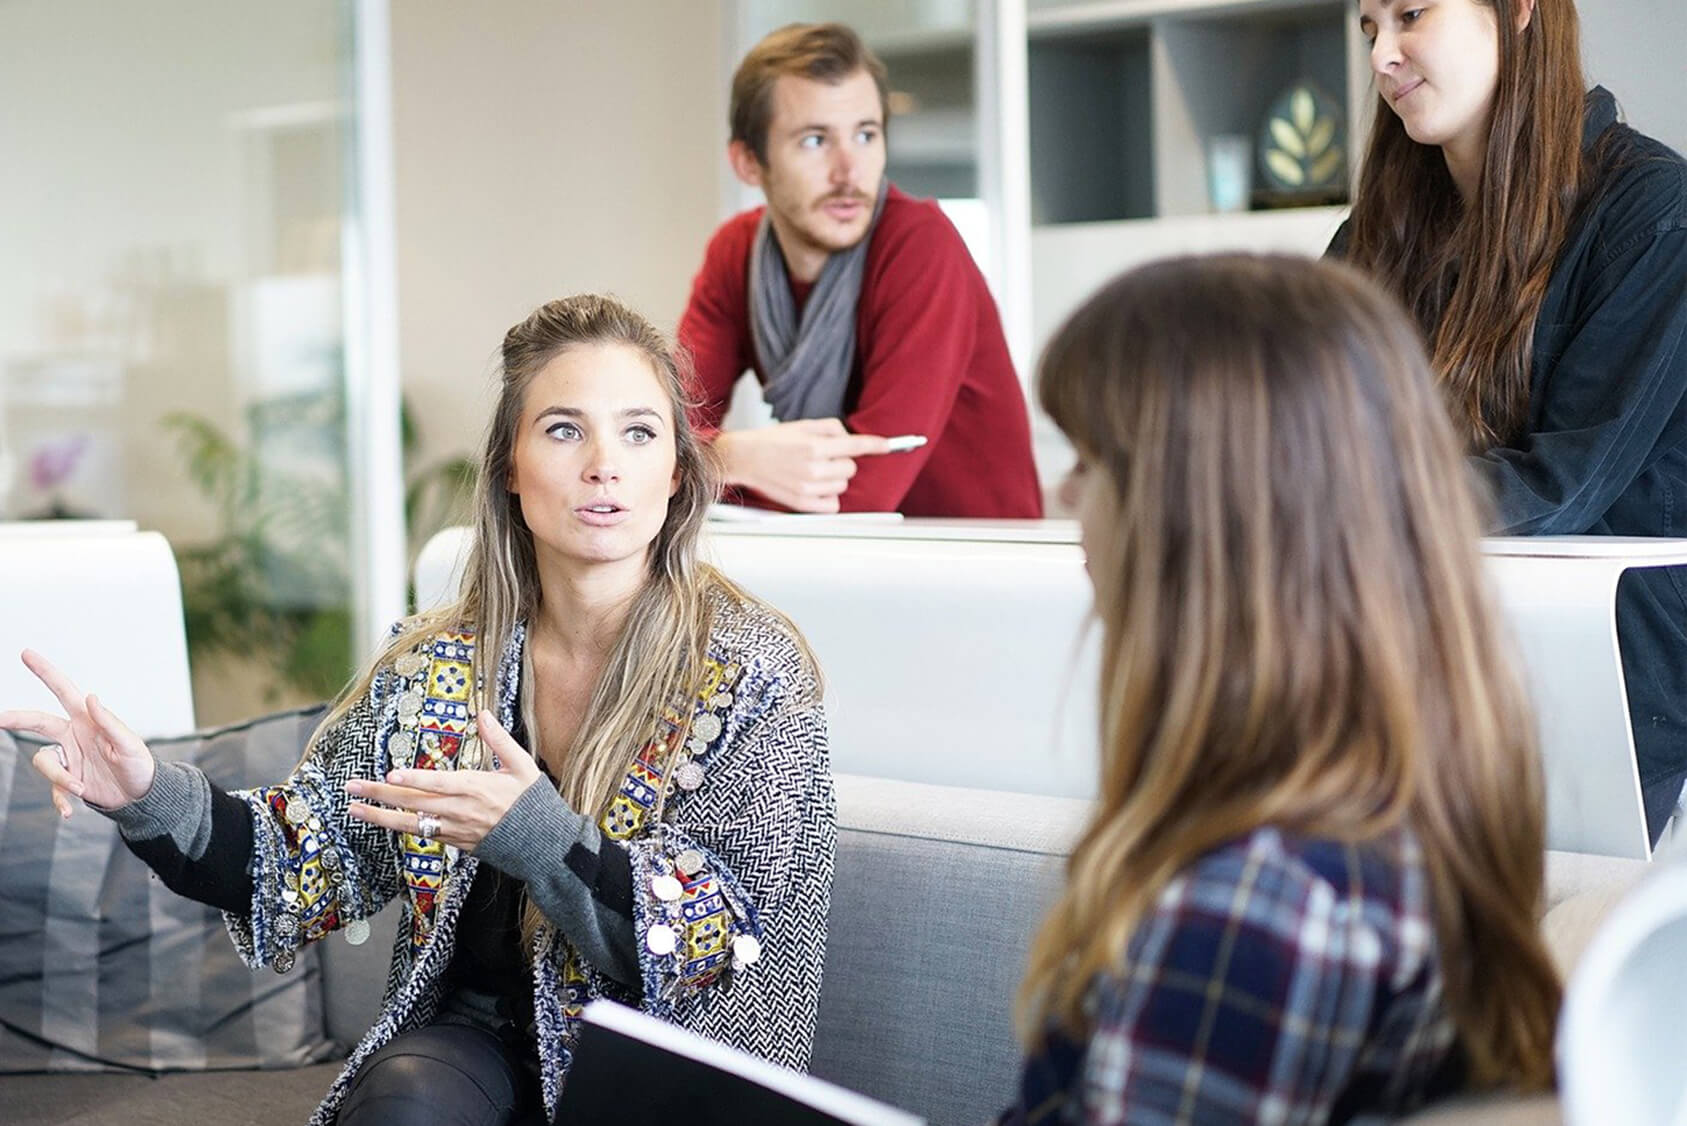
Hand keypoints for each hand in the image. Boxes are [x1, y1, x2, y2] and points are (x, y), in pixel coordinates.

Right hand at [0, 649, 156, 817]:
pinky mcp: (68, 779)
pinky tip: (68, 812)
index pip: (64, 691)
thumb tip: (92, 697)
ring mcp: (69, 758)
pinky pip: (53, 789)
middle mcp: (74, 735)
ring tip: (81, 789)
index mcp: (88, 720)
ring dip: (59, 778)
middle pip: (37, 722)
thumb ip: (110, 722)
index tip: (26, 654)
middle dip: (16, 719)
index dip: (46, 672)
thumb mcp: (129, 745)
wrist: (141, 796)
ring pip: (44, 762)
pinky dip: (59, 800)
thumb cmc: (140, 765)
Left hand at [346, 710, 543, 850]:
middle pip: (413, 802)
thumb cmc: (533, 802)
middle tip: (351, 787)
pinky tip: (383, 821)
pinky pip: (423, 834)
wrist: (542, 844)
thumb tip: (483, 714)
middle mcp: (460, 810)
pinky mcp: (455, 842)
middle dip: (380, 795)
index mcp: (476, 788)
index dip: (414, 780)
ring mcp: (455, 829)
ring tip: (354, 809)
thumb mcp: (522, 766)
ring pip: (410, 823)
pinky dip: (401, 827)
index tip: (390, 775)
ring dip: (380, 816)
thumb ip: (499, 740)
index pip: (438, 784)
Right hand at [713, 419, 892, 512]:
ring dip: (835, 479)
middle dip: (843, 461)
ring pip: (843, 486)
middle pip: (851, 468)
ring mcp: (807, 488)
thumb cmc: (773, 441)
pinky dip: (829, 496)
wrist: (745, 458)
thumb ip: (831, 429)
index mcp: (813, 446)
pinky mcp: (802, 504)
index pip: (855, 446)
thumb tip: (852, 439)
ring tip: (814, 470)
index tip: (888, 446)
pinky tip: (816, 486)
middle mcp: (812, 468)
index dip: (876, 445)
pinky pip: (833, 505)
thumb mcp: (803, 425)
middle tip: (824, 457)